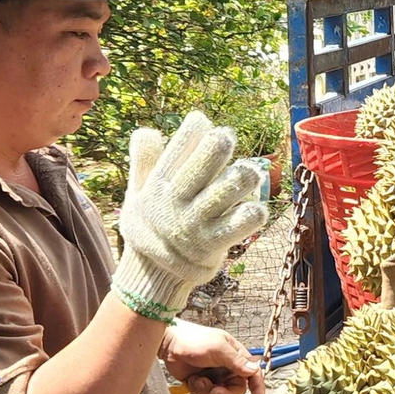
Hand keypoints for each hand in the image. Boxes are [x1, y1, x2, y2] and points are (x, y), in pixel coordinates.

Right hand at [111, 111, 267, 322]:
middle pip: (199, 168)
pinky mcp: (213, 244)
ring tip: (251, 171)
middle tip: (227, 137)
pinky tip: (257, 208)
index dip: (191, 131)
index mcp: (158, 185)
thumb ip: (142, 162)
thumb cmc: (150, 225)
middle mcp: (177, 202)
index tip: (201, 120)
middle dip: (216, 147)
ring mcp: (196, 224)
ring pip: (223, 194)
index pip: (176, 151)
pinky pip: (236, 227)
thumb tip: (146, 130)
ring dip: (240, 178)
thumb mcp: (137, 193)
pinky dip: (250, 216)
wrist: (152, 274)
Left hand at [162, 320, 265, 393]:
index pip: (253, 374)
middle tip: (215, 391)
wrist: (169, 344)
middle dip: (225, 393)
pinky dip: (198, 390)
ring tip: (198, 380)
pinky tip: (193, 379)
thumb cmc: (193, 340)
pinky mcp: (203, 383)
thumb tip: (254, 370)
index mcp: (236, 356)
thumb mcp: (218, 349)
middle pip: (237, 390)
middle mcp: (228, 367)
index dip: (258, 388)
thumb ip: (236, 361)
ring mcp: (215, 376)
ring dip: (208, 391)